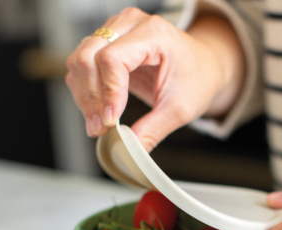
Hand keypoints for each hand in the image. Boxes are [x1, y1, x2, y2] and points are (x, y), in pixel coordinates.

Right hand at [66, 8, 244, 150]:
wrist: (202, 67)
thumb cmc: (197, 79)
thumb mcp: (180, 109)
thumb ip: (152, 131)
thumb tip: (128, 152)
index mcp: (153, 33)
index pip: (112, 59)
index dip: (108, 94)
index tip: (111, 122)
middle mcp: (129, 25)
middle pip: (88, 57)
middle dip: (91, 99)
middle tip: (100, 129)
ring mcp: (114, 33)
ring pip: (79, 62)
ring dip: (84, 98)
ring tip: (98, 126)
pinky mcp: (106, 46)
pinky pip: (82, 68)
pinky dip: (85, 93)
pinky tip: (97, 113)